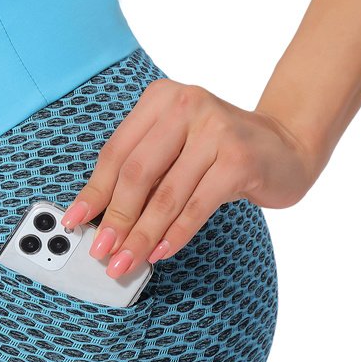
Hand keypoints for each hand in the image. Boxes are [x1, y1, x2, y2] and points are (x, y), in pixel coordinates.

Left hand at [60, 78, 318, 276]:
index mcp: (160, 100)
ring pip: (165, 195)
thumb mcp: (174, 152)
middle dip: (116, 219)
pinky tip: (160, 253)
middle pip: (136, 174)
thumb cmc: (219, 153)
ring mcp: (216, 129)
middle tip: (101, 252)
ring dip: (142, 236)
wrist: (286, 146)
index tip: (74, 222)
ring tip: (126, 262)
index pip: (116, 153)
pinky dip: (176, 234)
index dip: (93, 192)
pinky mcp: (240, 158)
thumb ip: (141, 176)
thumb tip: (98, 221)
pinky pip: (197, 206)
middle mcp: (186, 105)